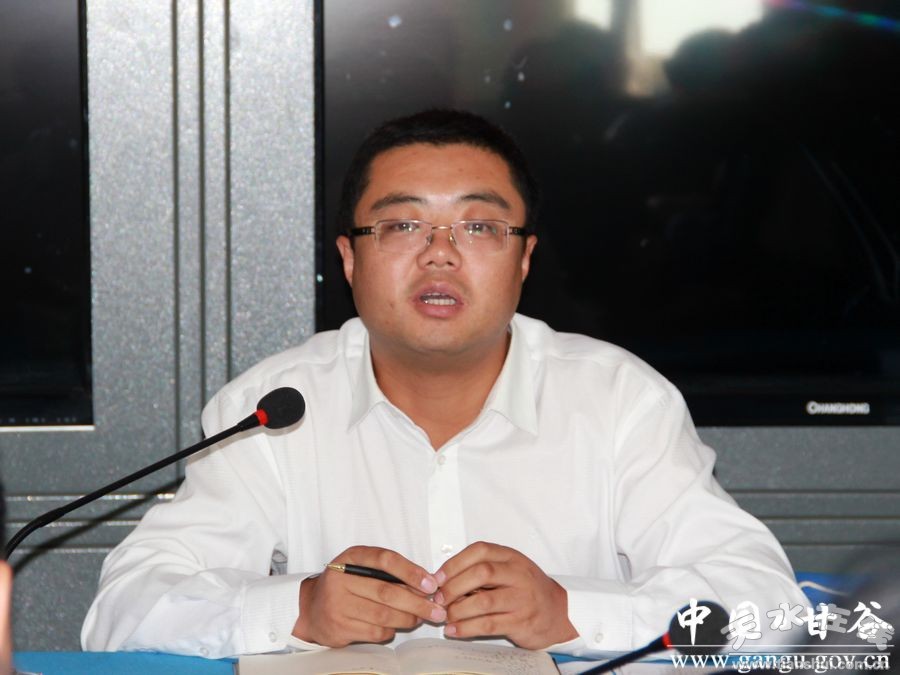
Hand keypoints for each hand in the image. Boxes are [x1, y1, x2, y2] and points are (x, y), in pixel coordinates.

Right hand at [292, 546, 445, 646]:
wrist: (311, 608)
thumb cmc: (346, 585)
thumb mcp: (362, 568)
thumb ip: (390, 572)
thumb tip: (425, 585)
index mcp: (351, 557)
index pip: (385, 560)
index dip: (410, 572)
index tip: (431, 583)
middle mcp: (341, 580)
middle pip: (387, 593)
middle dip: (417, 603)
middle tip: (436, 610)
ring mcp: (337, 606)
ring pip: (383, 616)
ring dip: (408, 618)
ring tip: (420, 618)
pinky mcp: (339, 629)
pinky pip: (375, 632)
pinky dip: (390, 630)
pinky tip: (394, 626)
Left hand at [435, 541, 577, 648]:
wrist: (559, 613)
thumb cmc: (527, 590)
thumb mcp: (509, 570)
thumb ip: (482, 570)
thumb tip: (444, 580)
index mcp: (511, 557)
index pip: (480, 551)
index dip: (454, 563)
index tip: (437, 577)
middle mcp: (518, 575)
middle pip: (481, 572)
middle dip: (454, 586)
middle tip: (439, 598)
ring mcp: (521, 599)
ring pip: (484, 601)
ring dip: (458, 610)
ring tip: (444, 616)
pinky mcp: (521, 622)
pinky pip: (488, 625)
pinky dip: (466, 628)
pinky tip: (454, 630)